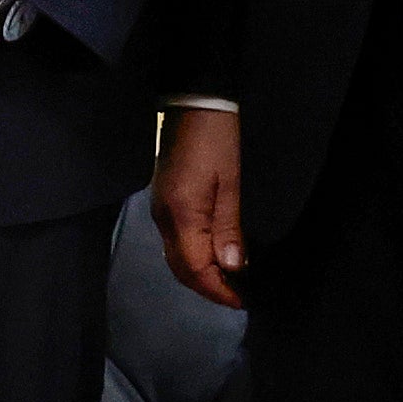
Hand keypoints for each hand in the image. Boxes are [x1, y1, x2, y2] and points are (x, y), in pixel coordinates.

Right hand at [151, 104, 245, 310]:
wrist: (194, 101)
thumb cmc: (217, 138)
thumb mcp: (231, 182)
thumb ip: (229, 227)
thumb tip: (234, 267)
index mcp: (181, 214)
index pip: (196, 269)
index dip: (218, 290)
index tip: (242, 300)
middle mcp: (163, 219)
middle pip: (181, 270)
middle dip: (208, 288)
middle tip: (238, 295)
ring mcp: (160, 212)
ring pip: (176, 259)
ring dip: (201, 276)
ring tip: (229, 281)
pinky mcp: (163, 204)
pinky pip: (175, 244)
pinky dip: (193, 259)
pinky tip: (214, 257)